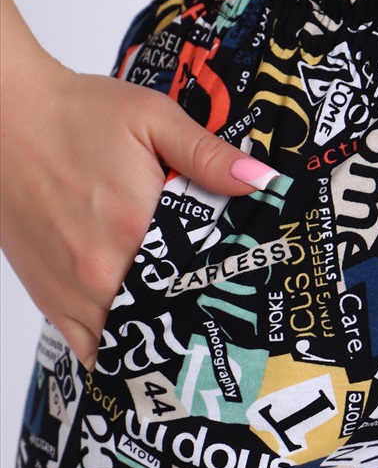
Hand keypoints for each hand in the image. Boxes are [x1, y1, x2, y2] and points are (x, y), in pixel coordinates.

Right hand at [1, 0, 276, 369]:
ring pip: (130, 342)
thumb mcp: (152, 118)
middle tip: (221, 320)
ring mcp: (74, 291)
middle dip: (196, 320)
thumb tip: (263, 181)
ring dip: (158, 339)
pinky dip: (116, 352)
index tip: (244, 301)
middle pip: (168, 319)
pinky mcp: (51, 299)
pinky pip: (89, 349)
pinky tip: (138, 346)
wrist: (6, 118)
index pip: (200, 284)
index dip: (226, 297)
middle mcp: (103, 270)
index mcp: (136, 227)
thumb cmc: (76, 116)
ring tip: (185, 333)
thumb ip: (208, 155)